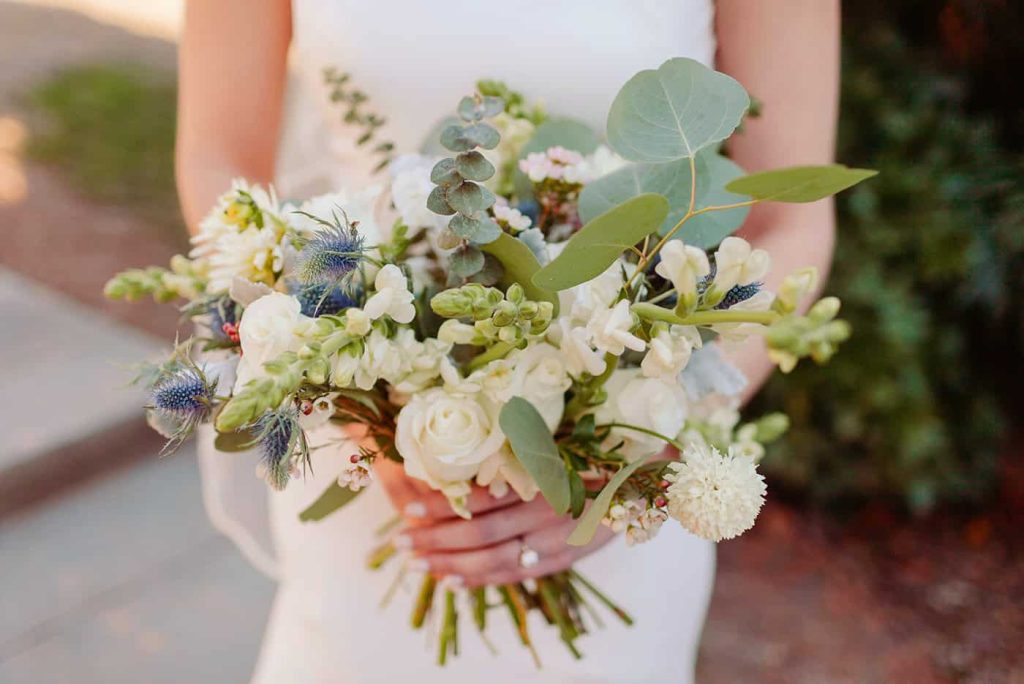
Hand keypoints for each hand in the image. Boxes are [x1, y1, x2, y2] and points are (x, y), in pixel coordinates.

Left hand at [374, 459, 614, 586]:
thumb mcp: (562, 435)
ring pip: (497, 559)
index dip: (445, 505)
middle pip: (483, 533)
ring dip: (451, 564)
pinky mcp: (567, 558)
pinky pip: (519, 574)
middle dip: (437, 540)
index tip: (409, 508)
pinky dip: (483, 580)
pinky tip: (452, 582)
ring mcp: (560, 539)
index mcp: (546, 476)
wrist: (651, 473)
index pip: (484, 498)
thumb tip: (467, 453)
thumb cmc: (601, 445)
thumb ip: (521, 446)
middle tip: (400, 542)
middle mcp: (551, 511)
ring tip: (416, 563)